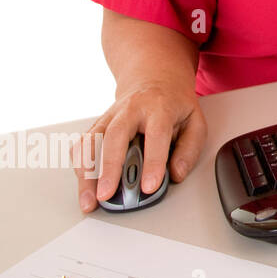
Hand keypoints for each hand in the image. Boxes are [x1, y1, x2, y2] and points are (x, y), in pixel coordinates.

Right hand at [74, 80, 206, 213]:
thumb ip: (189, 149)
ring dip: (87, 173)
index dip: (153, 163)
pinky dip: (80, 165)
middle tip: (106, 195)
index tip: (149, 187)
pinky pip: (83, 145)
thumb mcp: (195, 121)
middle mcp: (130, 110)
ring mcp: (110, 116)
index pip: (156, 136)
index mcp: (159, 108)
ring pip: (92, 142)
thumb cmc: (174, 104)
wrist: (155, 79)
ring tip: (89, 199)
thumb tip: (176, 174)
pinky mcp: (97, 125)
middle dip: (108, 168)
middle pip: (115, 136)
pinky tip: (83, 184)